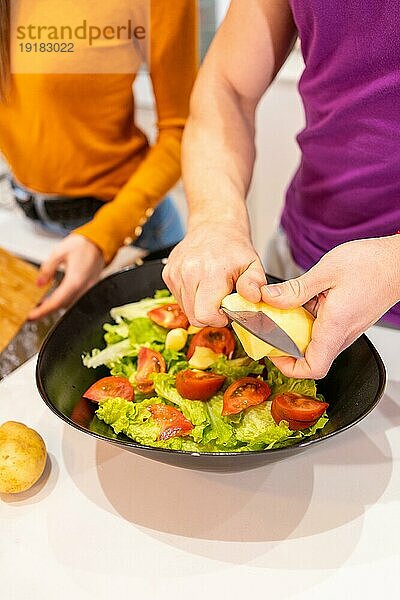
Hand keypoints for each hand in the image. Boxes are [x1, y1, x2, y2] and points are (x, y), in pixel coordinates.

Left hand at [29, 234, 104, 319]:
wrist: (99, 242)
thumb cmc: (83, 245)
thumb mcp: (59, 253)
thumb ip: (47, 269)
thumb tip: (40, 283)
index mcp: (75, 281)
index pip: (56, 302)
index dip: (43, 312)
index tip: (31, 316)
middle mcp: (83, 288)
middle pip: (63, 306)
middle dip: (47, 311)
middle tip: (34, 312)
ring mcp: (88, 289)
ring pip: (70, 304)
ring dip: (56, 306)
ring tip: (43, 305)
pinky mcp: (90, 288)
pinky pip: (77, 299)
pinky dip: (65, 301)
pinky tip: (57, 298)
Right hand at [162, 221, 266, 326]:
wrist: (214, 225)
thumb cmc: (234, 247)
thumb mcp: (253, 264)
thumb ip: (256, 284)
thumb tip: (253, 297)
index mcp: (211, 272)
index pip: (206, 316)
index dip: (218, 319)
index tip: (227, 311)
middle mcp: (188, 272)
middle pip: (194, 317)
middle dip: (210, 315)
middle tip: (221, 301)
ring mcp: (175, 273)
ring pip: (186, 310)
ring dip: (200, 306)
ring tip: (212, 290)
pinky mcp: (168, 274)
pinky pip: (179, 299)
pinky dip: (192, 298)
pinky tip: (202, 284)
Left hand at [261, 236, 399, 378]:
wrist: (398, 261)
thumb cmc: (372, 264)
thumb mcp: (326, 271)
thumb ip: (295, 288)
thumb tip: (268, 298)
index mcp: (336, 326)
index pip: (313, 368)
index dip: (288, 367)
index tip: (272, 351)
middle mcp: (342, 334)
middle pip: (309, 357)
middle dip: (285, 345)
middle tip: (270, 325)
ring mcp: (346, 329)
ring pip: (315, 342)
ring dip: (295, 330)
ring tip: (283, 310)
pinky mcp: (346, 321)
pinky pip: (322, 329)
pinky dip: (307, 319)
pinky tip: (302, 300)